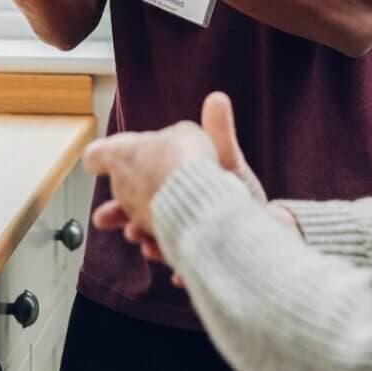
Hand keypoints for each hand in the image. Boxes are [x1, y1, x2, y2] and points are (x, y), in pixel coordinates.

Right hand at [92, 93, 297, 276]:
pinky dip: (181, 270)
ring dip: (149, 242)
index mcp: (173, 188)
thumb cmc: (238, 189)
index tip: (106, 184)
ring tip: (147, 242)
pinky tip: (179, 273)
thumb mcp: (226, 158)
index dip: (119, 187)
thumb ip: (218, 132)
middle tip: (113, 222)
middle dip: (123, 219)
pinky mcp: (199, 259)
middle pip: (139, 215)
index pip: (138, 186)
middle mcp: (173, 214)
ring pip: (158, 240)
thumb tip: (217, 97)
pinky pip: (187, 268)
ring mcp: (184, 237)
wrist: (264, 222)